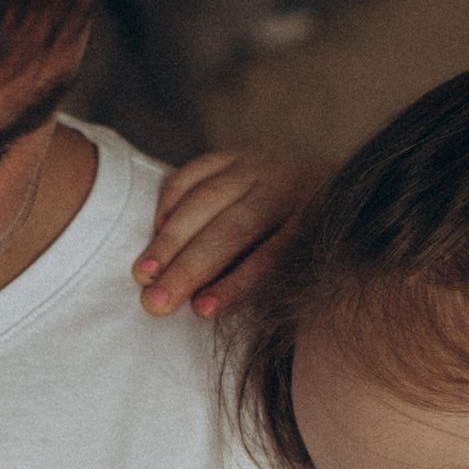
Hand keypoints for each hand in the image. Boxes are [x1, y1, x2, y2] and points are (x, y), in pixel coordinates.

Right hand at [132, 150, 318, 317]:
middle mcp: (288, 189)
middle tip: (155, 300)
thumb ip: (265, 287)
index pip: (268, 258)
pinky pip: (196, 172)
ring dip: (171, 239)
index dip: (234, 286)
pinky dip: (172, 199)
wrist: (324, 195)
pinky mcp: (236, 157)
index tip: (200, 311)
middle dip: (189, 266)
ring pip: (207, 200)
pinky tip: (156, 229)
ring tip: (144, 273)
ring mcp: (260, 167)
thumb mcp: (303, 272)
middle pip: (232, 228)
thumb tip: (206, 307)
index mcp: (313, 224)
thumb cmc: (306, 252)